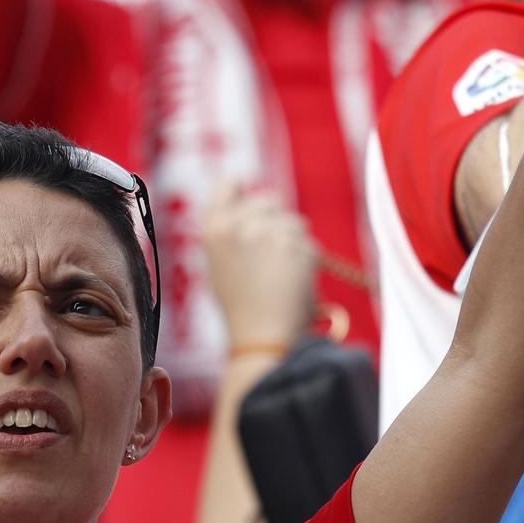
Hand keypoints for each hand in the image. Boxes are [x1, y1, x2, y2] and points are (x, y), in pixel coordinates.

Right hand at [203, 183, 315, 352]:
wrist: (261, 338)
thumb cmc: (238, 305)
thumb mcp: (219, 262)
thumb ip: (229, 227)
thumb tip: (243, 192)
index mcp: (214, 229)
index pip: (228, 185)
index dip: (241, 193)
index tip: (249, 205)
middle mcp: (240, 225)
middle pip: (269, 201)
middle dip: (275, 221)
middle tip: (270, 253)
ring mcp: (271, 234)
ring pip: (294, 223)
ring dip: (293, 242)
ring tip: (279, 275)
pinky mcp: (299, 247)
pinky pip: (309, 245)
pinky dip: (306, 262)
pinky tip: (293, 283)